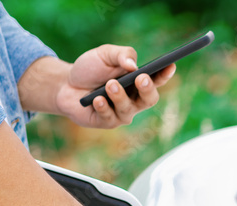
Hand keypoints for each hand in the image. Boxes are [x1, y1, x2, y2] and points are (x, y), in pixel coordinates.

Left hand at [55, 44, 175, 128]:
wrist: (66, 84)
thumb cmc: (90, 69)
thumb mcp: (105, 54)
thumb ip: (121, 54)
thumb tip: (133, 65)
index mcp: (138, 81)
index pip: (157, 79)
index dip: (165, 74)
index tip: (170, 65)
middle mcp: (134, 99)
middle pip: (149, 99)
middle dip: (147, 90)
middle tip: (141, 78)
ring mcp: (122, 112)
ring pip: (128, 109)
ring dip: (120, 96)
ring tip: (109, 85)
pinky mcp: (107, 122)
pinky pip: (109, 117)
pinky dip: (103, 107)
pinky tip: (97, 99)